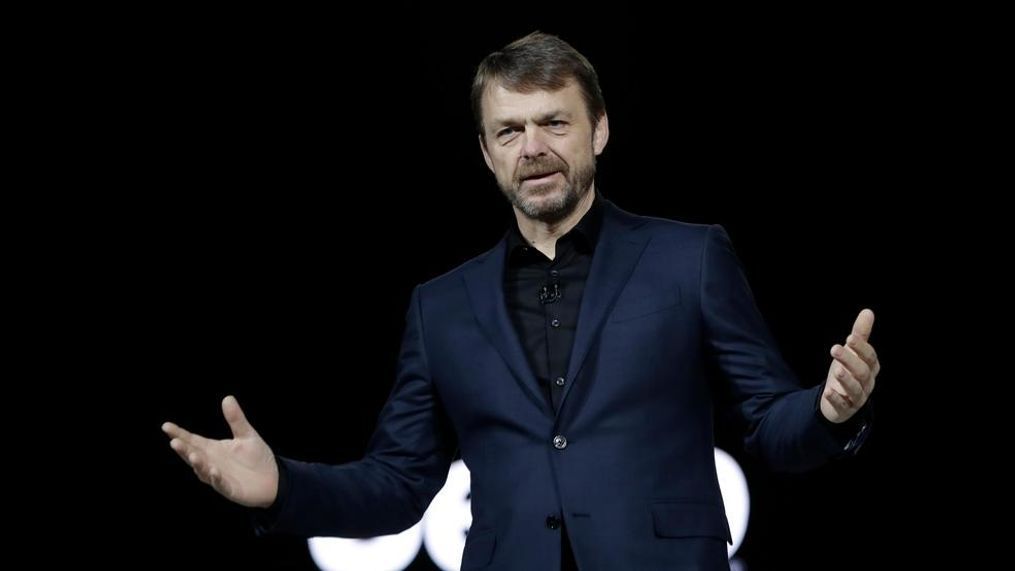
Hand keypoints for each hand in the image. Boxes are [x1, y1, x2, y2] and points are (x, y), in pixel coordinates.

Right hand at [162, 395, 278, 507]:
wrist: (273, 479)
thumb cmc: (257, 457)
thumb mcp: (247, 435)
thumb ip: (236, 419)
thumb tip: (227, 397)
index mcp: (213, 449)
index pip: (192, 440)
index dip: (179, 434)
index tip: (166, 426)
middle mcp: (211, 462)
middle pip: (193, 455)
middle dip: (183, 449)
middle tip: (173, 441)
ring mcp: (219, 477)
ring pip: (203, 471)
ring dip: (198, 464)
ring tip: (192, 455)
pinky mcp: (230, 489)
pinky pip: (221, 484)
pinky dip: (216, 478)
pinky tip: (213, 470)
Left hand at [820, 309, 880, 423]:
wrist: (840, 401)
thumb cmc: (848, 371)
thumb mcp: (852, 353)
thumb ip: (860, 334)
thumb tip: (868, 311)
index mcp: (870, 368)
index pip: (870, 358)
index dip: (861, 348)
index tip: (850, 338)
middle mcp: (866, 383)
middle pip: (862, 372)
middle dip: (849, 360)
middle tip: (835, 349)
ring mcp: (856, 398)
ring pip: (855, 390)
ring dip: (846, 379)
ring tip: (836, 369)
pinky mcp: (844, 409)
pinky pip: (842, 406)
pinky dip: (835, 399)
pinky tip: (828, 392)